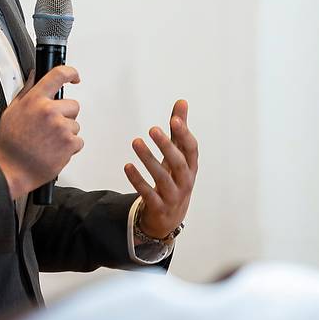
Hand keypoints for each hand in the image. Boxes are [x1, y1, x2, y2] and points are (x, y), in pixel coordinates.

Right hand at [0, 66, 82, 198]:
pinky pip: (78, 141)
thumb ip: (27, 91)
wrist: (11, 169)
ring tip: (49, 140)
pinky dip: (70, 147)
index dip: (70, 73)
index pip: (58, 75)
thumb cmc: (10, 143)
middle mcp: (49, 111)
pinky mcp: (69, 144)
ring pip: (75, 125)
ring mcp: (60, 128)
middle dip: (66, 114)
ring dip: (67, 132)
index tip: (74, 77)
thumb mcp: (12, 110)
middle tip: (51, 126)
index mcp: (35, 100)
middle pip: (73, 105)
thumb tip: (35, 76)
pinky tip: (54, 149)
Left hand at [123, 98, 197, 239]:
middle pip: (179, 164)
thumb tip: (182, 101)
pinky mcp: (158, 207)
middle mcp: (185, 182)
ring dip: (149, 160)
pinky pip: (148, 194)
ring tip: (136, 142)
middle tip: (152, 129)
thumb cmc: (174, 178)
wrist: (169, 218)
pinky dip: (138, 181)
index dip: (184, 135)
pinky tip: (127, 166)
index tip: (174, 120)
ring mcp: (173, 196)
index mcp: (191, 167)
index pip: (191, 150)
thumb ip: (179, 129)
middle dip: (166, 146)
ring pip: (162, 179)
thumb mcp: (178, 155)